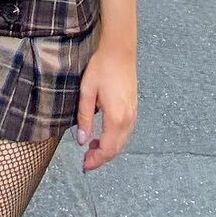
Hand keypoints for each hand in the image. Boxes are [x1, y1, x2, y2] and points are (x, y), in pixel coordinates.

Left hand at [75, 42, 136, 172]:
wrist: (120, 51)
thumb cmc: (101, 68)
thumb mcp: (86, 92)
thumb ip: (84, 118)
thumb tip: (81, 140)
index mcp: (116, 117)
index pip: (108, 149)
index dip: (96, 160)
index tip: (84, 165)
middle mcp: (128, 118)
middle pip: (117, 149)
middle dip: (102, 158)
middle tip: (86, 161)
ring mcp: (133, 113)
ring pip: (123, 142)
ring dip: (108, 149)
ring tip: (91, 148)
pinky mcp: (134, 108)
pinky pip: (126, 132)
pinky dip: (115, 140)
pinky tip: (103, 135)